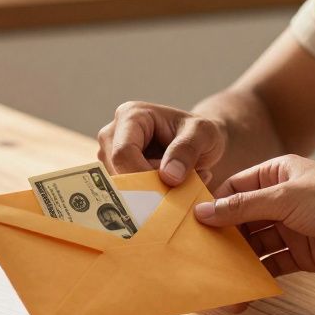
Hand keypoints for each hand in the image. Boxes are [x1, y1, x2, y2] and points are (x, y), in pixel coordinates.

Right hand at [97, 101, 225, 185]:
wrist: (200, 144)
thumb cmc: (199, 134)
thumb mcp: (204, 134)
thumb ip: (187, 150)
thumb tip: (168, 176)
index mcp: (131, 116)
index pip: (123, 153)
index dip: (141, 176)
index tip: (168, 186)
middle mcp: (113, 134)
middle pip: (117, 172)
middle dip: (145, 186)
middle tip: (177, 186)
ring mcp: (109, 156)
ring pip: (118, 187)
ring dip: (147, 193)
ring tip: (175, 184)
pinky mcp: (114, 174)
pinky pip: (123, 195)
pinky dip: (145, 199)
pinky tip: (167, 189)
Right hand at [194, 155, 314, 278]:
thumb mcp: (287, 198)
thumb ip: (243, 207)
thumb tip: (203, 213)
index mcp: (276, 173)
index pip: (233, 189)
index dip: (212, 207)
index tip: (188, 227)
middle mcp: (280, 199)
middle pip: (240, 220)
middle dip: (221, 240)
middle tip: (198, 260)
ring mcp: (291, 228)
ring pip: (254, 245)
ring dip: (238, 263)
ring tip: (218, 282)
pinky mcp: (301, 255)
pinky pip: (271, 265)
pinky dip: (257, 277)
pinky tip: (242, 290)